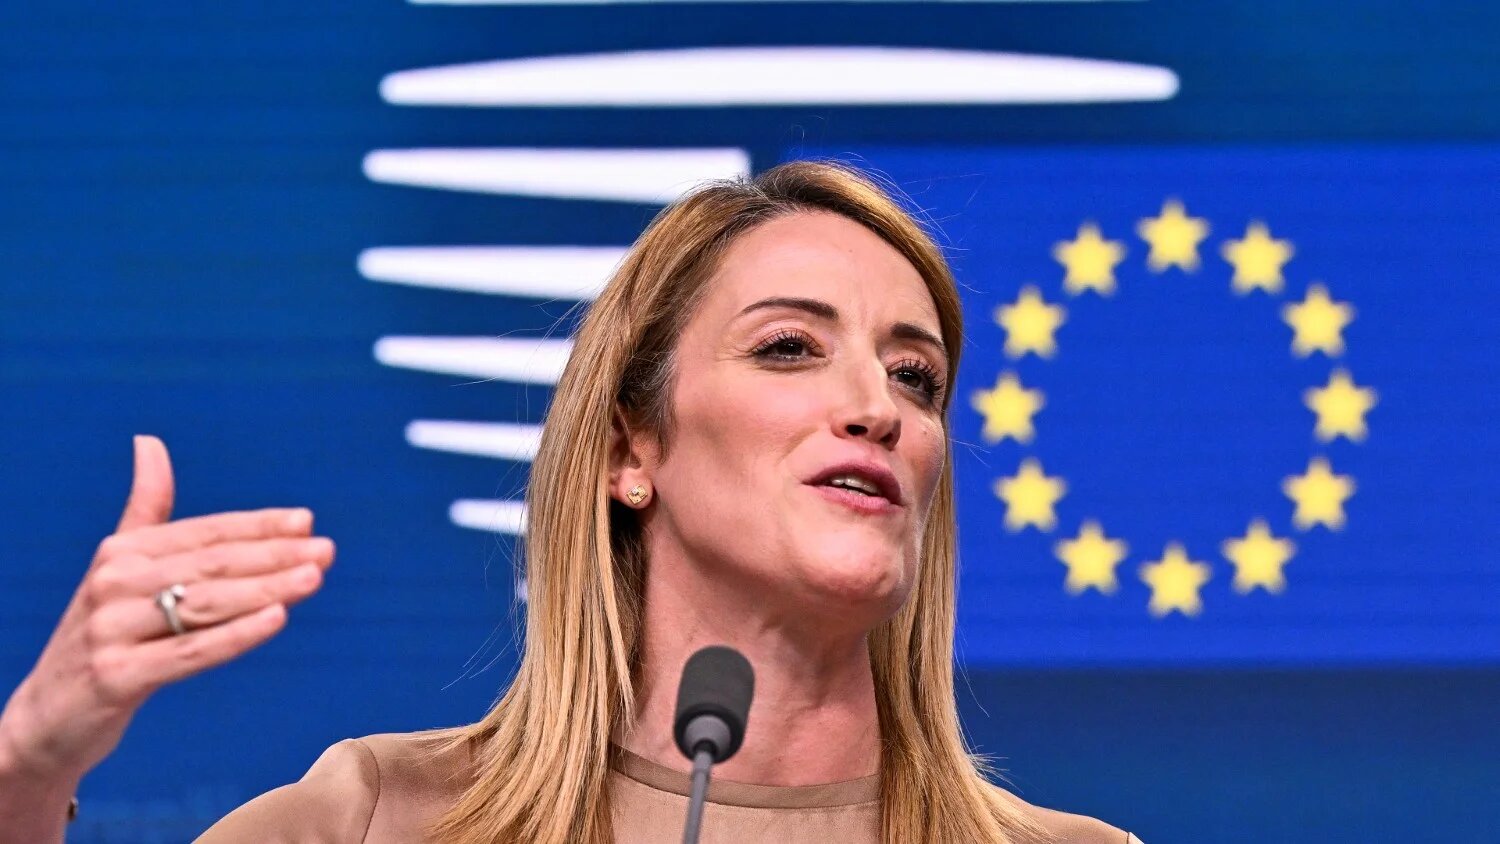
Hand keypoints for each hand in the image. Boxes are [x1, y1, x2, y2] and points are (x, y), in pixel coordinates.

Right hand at [0, 435, 335, 783]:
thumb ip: (146, 510)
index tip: (307, 520)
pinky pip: (189, 653)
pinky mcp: (117, 677)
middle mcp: (114, 583)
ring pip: (206, 604)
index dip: (258, 526)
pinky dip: (236, 635)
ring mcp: (111, 630)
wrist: (47, 718)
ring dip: (268, 589)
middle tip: (327, 550)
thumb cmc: (101, 636)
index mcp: (121, 552)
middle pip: (211, 565)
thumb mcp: (119, 570)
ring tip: (314, 577)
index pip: (204, 533)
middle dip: (274, 556)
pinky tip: (278, 618)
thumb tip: (149, 441)